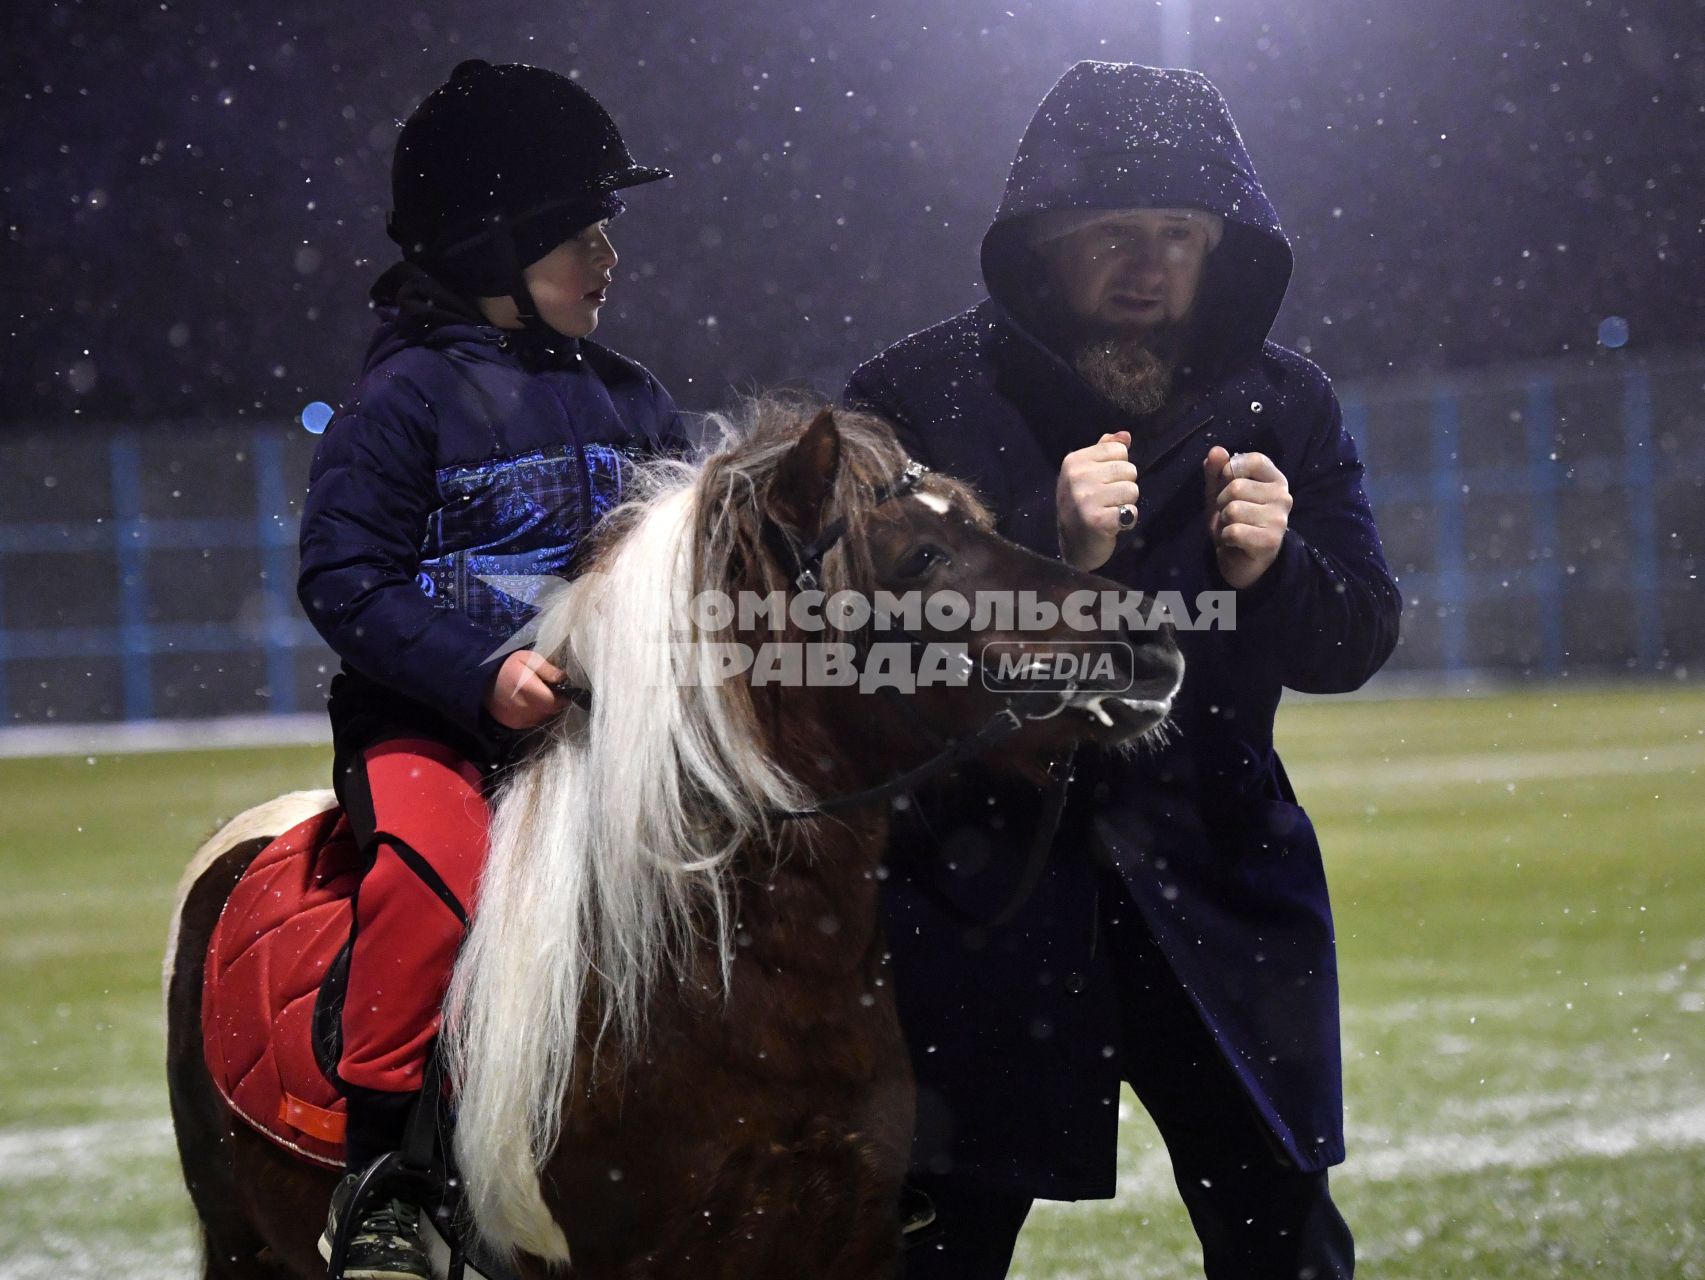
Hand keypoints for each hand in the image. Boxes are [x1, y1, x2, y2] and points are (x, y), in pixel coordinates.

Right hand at [484, 650, 566, 729]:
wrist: (482, 681)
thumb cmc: (508, 666)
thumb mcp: (528, 658)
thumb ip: (547, 669)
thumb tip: (564, 678)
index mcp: (528, 689)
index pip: (555, 701)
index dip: (562, 696)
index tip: (560, 688)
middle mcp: (524, 708)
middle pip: (551, 710)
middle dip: (554, 701)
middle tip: (549, 689)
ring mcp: (519, 719)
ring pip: (543, 717)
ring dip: (545, 708)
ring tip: (537, 695)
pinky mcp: (515, 724)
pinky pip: (534, 721)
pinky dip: (535, 713)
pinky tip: (529, 703)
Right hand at [1056, 431, 1138, 570]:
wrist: (1073, 546)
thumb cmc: (1083, 506)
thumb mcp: (1087, 475)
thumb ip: (1104, 452)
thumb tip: (1125, 435)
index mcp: (1073, 461)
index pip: (1119, 449)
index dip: (1118, 468)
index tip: (1103, 483)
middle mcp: (1077, 477)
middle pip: (1129, 469)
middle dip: (1124, 486)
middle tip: (1107, 500)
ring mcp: (1085, 498)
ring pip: (1132, 489)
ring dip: (1126, 503)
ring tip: (1109, 511)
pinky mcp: (1097, 520)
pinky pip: (1131, 511)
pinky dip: (1127, 520)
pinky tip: (1112, 524)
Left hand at [1203, 446, 1291, 588]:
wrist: (1240, 560)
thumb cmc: (1233, 521)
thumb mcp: (1219, 493)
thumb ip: (1216, 471)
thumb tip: (1216, 449)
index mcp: (1275, 480)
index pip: (1254, 460)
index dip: (1231, 470)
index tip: (1228, 485)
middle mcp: (1283, 496)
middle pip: (1237, 486)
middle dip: (1222, 503)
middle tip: (1229, 516)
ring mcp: (1279, 519)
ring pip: (1233, 509)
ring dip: (1223, 522)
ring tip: (1232, 528)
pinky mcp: (1270, 541)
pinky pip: (1234, 531)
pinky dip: (1226, 537)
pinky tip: (1234, 542)